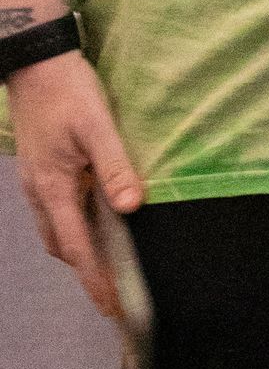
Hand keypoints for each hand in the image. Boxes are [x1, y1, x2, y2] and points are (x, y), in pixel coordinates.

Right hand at [7, 51, 144, 322]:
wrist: (35, 62)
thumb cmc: (68, 92)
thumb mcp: (98, 126)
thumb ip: (115, 167)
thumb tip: (132, 207)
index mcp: (53, 188)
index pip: (76, 247)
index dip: (94, 278)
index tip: (110, 306)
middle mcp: (38, 192)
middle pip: (62, 245)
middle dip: (85, 270)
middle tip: (113, 288)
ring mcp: (35, 181)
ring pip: (56, 228)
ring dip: (78, 248)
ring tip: (108, 259)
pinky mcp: (40, 168)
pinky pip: (55, 209)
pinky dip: (73, 224)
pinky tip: (94, 216)